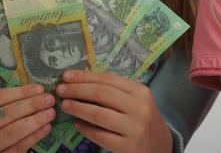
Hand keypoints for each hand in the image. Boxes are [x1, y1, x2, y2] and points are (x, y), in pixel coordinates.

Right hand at [0, 84, 54, 152]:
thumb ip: (3, 104)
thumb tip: (35, 91)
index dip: (21, 92)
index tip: (39, 88)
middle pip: (6, 114)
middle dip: (31, 105)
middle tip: (49, 99)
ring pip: (12, 132)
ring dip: (35, 120)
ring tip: (50, 112)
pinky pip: (18, 147)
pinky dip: (34, 136)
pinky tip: (46, 128)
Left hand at [57, 69, 171, 152]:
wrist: (159, 144)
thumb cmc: (142, 117)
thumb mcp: (135, 99)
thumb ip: (114, 89)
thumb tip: (82, 78)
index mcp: (140, 91)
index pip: (108, 79)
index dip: (85, 76)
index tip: (67, 75)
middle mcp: (139, 107)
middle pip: (101, 94)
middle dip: (77, 90)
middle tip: (60, 89)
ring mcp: (134, 128)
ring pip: (99, 115)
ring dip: (78, 108)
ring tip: (65, 105)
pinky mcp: (127, 146)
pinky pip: (100, 136)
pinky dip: (86, 129)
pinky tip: (76, 124)